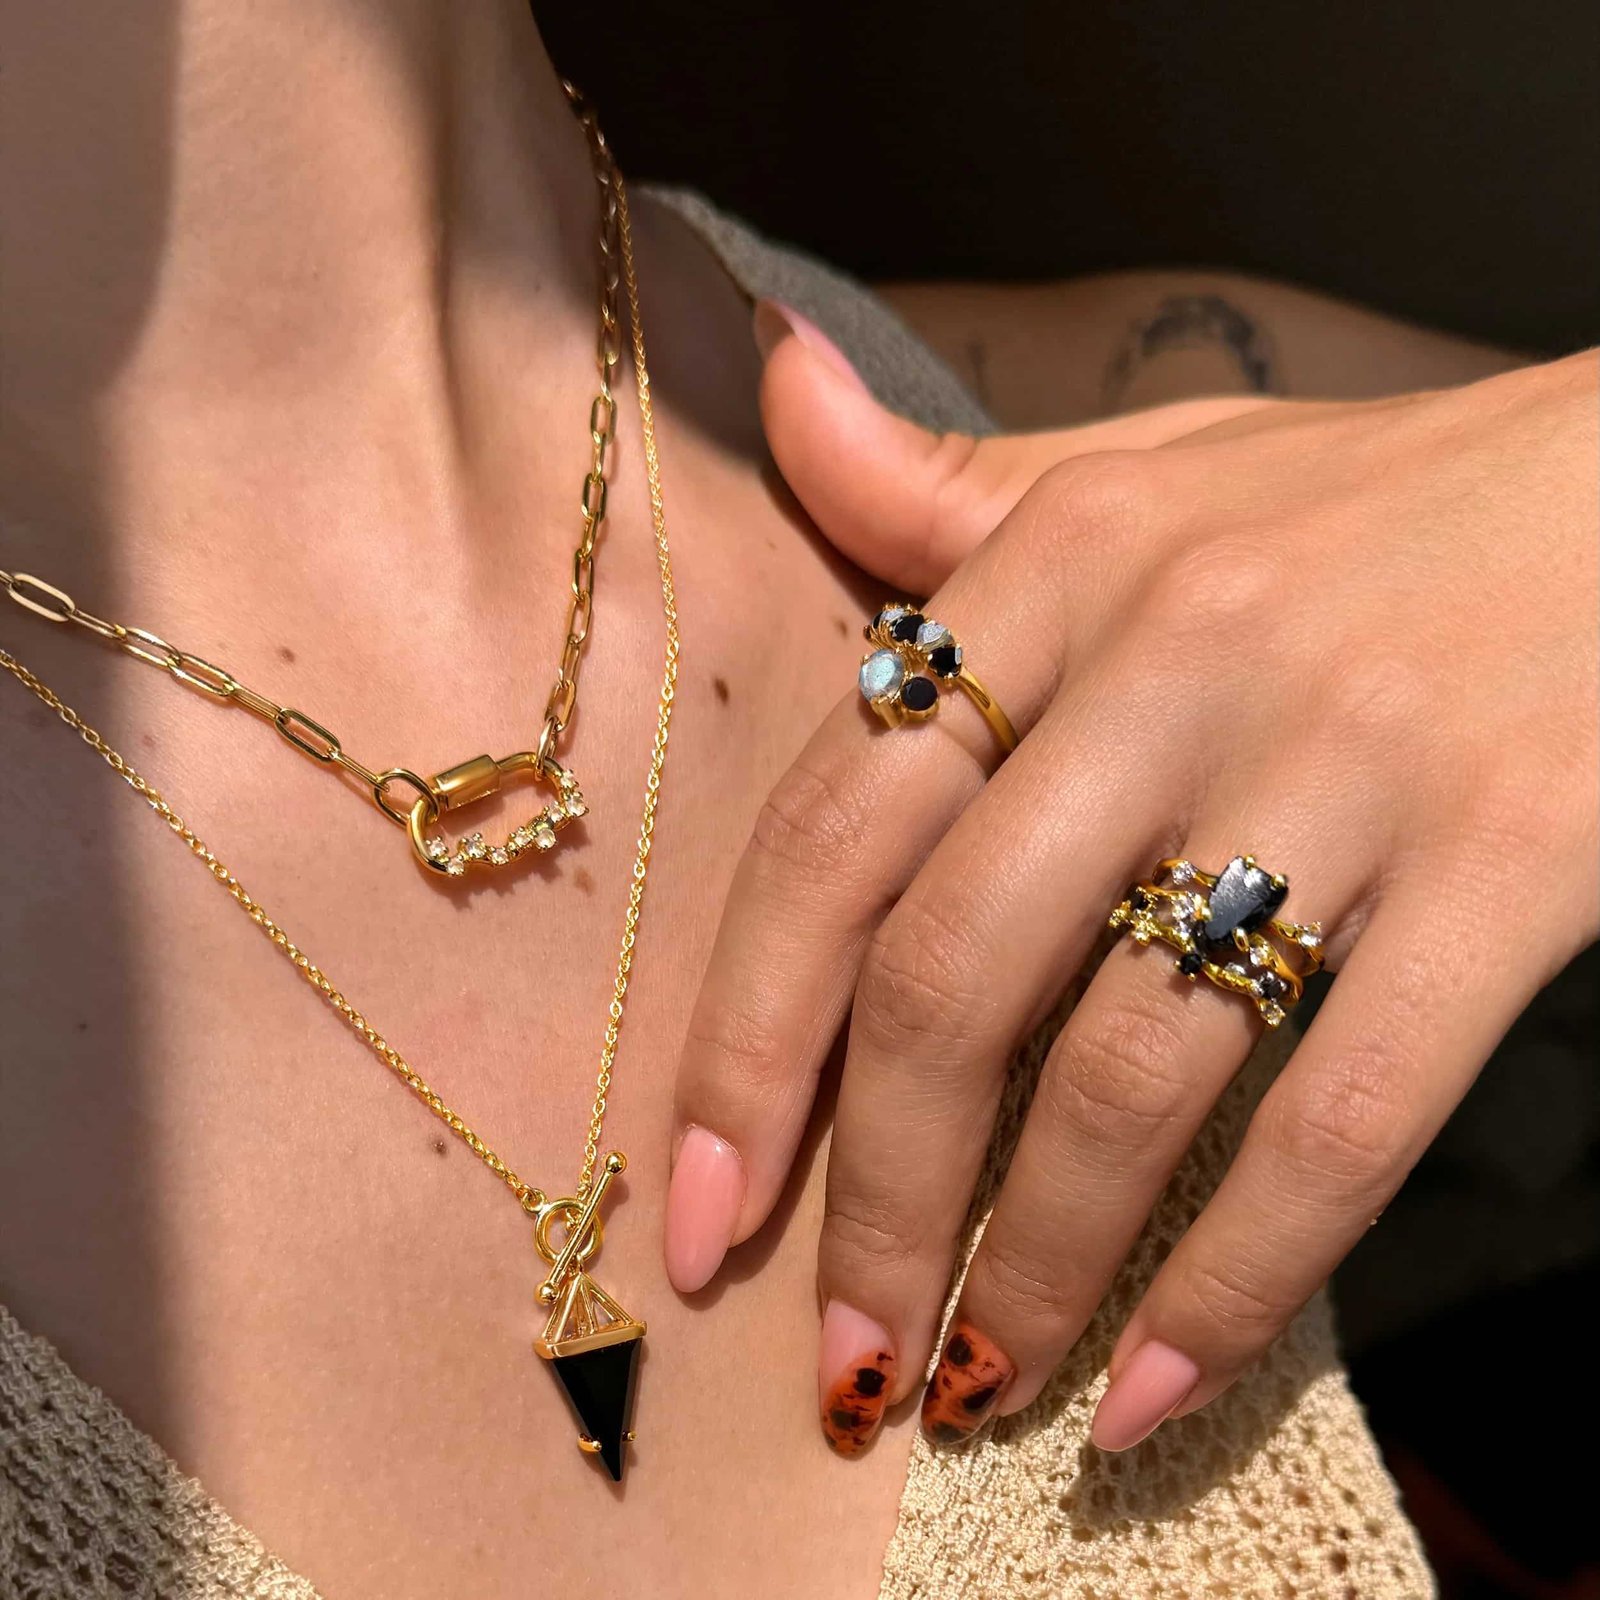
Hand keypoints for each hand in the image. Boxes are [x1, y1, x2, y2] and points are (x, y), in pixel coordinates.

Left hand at [664, 303, 1598, 1454]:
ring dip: (1033, 1267)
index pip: (832, 828)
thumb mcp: (1129, 467)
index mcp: (1057, 561)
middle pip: (954, 979)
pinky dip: (1236, 1279)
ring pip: (1130, 1073)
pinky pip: (1341, 1116)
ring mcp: (1351, 758)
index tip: (695, 1205)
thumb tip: (766, 380)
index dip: (741, 1039)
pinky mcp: (1519, 857)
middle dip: (874, 1203)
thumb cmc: (1351, 502)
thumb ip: (930, 480)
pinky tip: (1159, 1389)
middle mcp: (1178, 655)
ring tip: (978, 1384)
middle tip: (838, 1356)